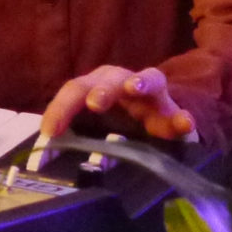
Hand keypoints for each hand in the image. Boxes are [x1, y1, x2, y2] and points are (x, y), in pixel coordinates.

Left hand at [40, 65, 196, 143]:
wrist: (159, 130)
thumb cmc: (119, 124)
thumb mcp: (93, 129)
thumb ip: (73, 136)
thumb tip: (47, 151)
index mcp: (98, 86)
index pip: (75, 90)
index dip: (61, 108)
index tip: (50, 130)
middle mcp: (124, 83)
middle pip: (110, 79)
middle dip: (102, 89)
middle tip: (94, 103)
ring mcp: (153, 96)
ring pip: (150, 79)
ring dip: (141, 81)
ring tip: (135, 88)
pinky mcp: (174, 113)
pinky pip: (180, 113)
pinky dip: (181, 117)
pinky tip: (184, 123)